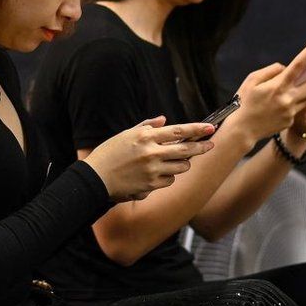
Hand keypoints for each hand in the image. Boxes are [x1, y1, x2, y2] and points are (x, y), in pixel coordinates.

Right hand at [84, 116, 215, 201]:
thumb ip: (146, 126)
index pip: (178, 130)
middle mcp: (151, 153)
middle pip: (186, 149)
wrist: (95, 177)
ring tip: (179, 160)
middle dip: (201, 147)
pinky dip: (167, 176)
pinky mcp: (151, 185)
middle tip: (210, 145)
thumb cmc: (108, 153)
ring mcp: (152, 170)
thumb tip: (163, 120)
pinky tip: (158, 174)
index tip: (210, 127)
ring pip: (181, 167)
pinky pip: (169, 180)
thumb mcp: (125, 134)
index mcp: (145, 137)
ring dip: (183, 163)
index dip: (197, 129)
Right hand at [228, 37, 305, 143]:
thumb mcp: (251, 81)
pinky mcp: (292, 120)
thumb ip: (269, 71)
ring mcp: (291, 111)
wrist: (242, 129)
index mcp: (277, 86)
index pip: (298, 65)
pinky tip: (286, 105)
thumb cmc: (244, 102)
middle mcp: (288, 98)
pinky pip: (301, 108)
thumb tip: (285, 68)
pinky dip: (298, 103)